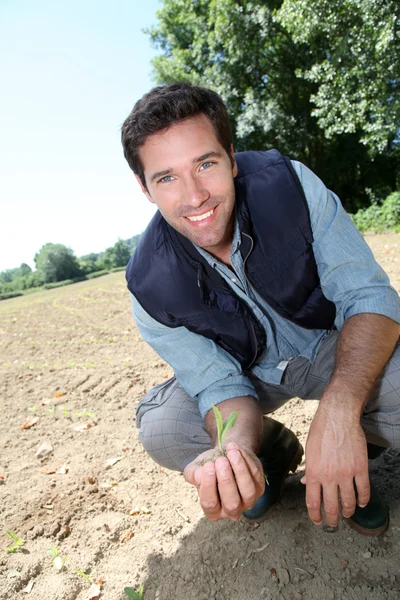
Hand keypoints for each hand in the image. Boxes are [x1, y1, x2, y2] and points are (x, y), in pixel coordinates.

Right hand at [183, 442, 264, 520]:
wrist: (227, 457)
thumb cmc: (211, 466)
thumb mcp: (197, 469)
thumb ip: (192, 473)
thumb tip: (198, 475)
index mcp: (213, 510)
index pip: (210, 504)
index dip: (208, 486)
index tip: (208, 466)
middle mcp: (231, 511)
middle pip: (231, 503)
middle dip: (226, 481)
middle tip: (221, 461)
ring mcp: (248, 501)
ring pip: (248, 492)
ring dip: (240, 471)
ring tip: (232, 453)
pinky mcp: (259, 489)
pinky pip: (255, 476)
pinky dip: (246, 461)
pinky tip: (236, 449)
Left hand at [301, 402, 369, 526]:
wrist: (338, 417)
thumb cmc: (321, 431)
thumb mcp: (309, 451)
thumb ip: (309, 469)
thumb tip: (305, 483)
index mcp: (313, 472)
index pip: (313, 501)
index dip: (315, 515)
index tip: (318, 521)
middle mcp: (329, 476)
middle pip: (331, 506)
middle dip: (331, 518)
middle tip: (332, 522)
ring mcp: (346, 473)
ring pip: (349, 501)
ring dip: (349, 511)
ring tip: (348, 514)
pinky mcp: (360, 468)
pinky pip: (364, 490)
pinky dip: (363, 499)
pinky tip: (362, 503)